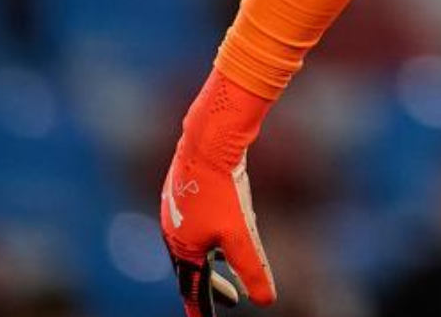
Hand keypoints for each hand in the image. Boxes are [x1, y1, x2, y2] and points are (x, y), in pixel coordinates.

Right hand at [160, 71, 277, 313]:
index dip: (201, 307)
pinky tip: (224, 224)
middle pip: (194, 268)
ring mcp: (177, 210)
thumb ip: (252, 268)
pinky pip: (198, 221)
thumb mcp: (241, 233)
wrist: (209, 140)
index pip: (192, 287)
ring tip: (228, 265)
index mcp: (182, 248)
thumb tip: (266, 301)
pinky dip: (210, 234)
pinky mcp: (186, 190)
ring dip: (212, 259)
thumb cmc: (222, 189)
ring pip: (195, 243)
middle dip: (214, 286)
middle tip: (233, 300)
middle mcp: (174, 232)